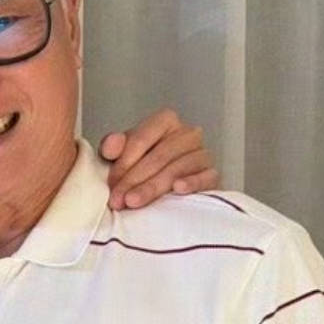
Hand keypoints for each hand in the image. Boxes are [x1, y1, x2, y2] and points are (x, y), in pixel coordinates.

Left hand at [99, 108, 218, 209]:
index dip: (125, 161)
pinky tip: (178, 189)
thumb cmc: (140, 167)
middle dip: (134, 179)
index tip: (111, 182)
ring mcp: (203, 154)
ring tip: (133, 202)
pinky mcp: (212, 175)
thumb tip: (111, 145)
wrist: (166, 190)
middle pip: (159, 155)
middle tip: (118, 199)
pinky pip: (205, 177)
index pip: (143, 137)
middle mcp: (188, 133)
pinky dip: (191, 183)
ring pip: (177, 168)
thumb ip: (113, 147)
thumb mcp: (122, 155)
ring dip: (152, 187)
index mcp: (165, 121)